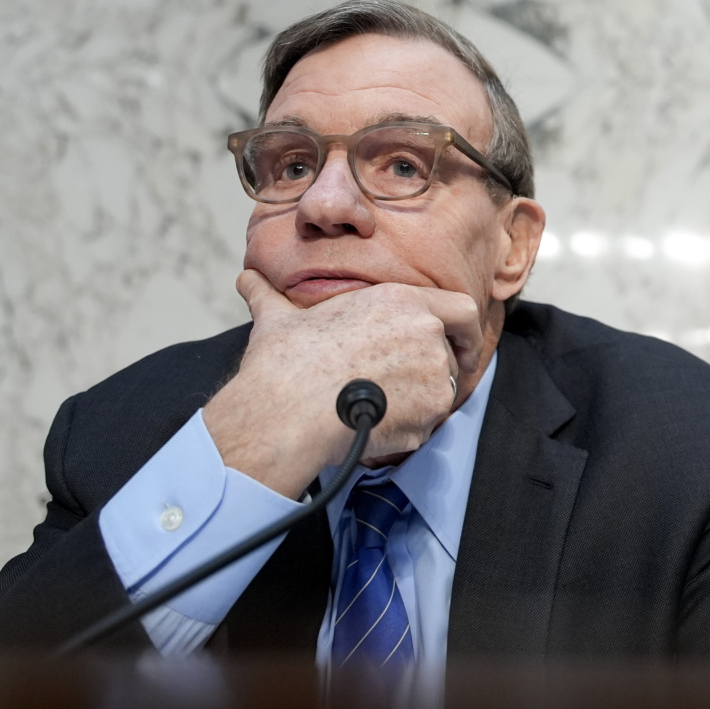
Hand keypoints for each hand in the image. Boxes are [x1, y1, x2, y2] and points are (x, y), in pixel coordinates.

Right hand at [202, 270, 488, 497]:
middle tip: (412, 384)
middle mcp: (427, 332)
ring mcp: (433, 374)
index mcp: (401, 301)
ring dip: (421, 399)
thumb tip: (246, 280)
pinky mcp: (430, 413)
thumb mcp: (278, 319)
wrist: (287, 412)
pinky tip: (376, 426)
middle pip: (451, 353)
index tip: (458, 344)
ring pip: (442, 389)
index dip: (464, 330)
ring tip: (381, 406)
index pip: (462, 309)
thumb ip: (270, 298)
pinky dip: (409, 427)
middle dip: (435, 369)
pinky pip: (429, 423)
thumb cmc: (285, 363)